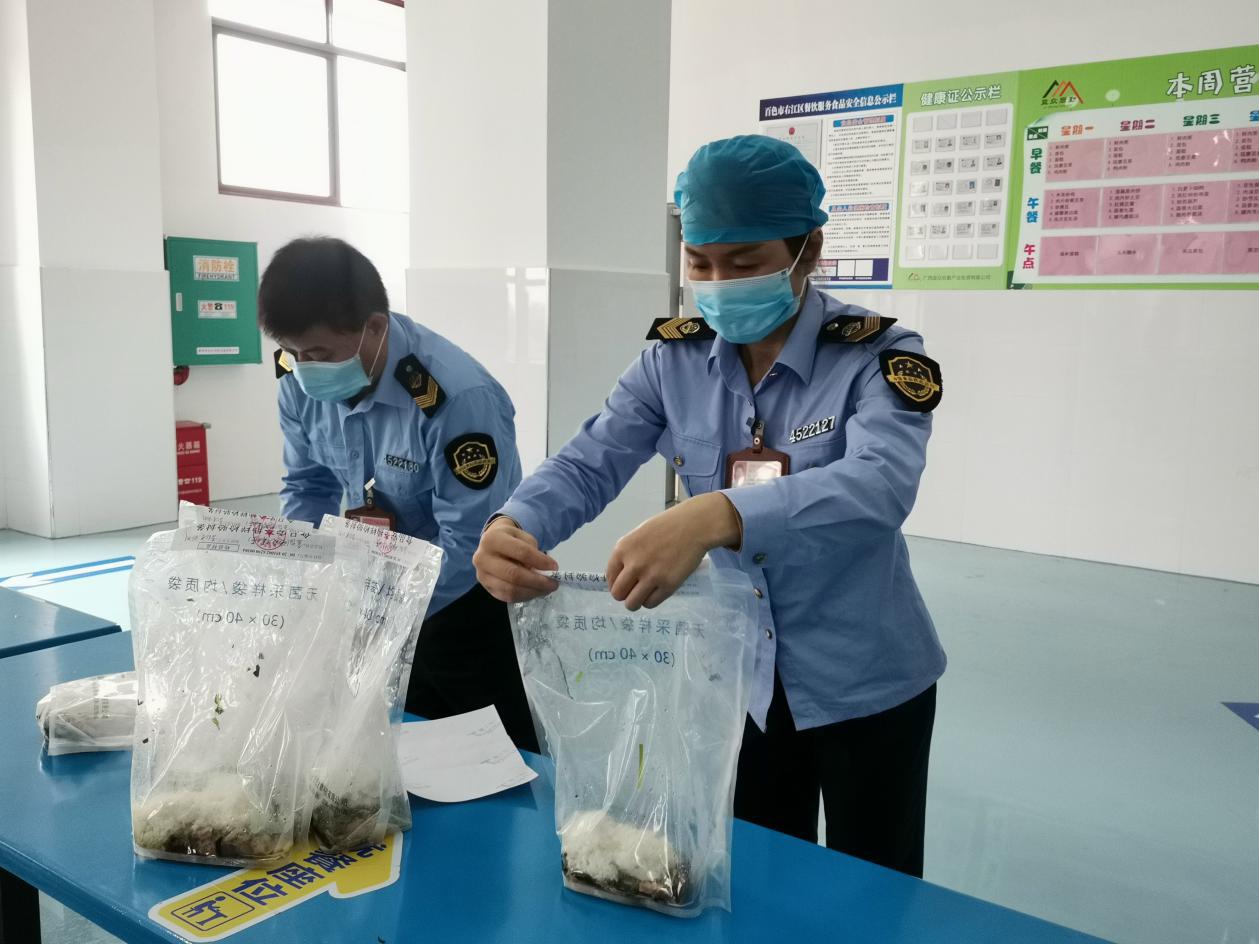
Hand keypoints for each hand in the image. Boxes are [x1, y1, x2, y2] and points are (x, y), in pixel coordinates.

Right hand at [474, 517, 558, 602]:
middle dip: (537, 581)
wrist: (492, 544)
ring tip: (546, 589)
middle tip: (553, 584)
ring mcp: (482, 576)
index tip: (554, 567)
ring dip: (532, 592)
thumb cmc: (511, 539)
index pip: (521, 552)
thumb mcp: (523, 537)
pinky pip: (507, 597)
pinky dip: (524, 596)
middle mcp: (482, 558)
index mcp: (492, 540)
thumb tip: (544, 572)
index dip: (540, 561)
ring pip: (510, 590)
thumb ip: (533, 552)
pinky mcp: (487, 588)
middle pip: (514, 574)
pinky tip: (534, 592)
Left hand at [606, 493, 741, 610]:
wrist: (693, 526)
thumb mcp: (638, 536)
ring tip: (645, 594)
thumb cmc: (666, 527)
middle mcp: (633, 565)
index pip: (610, 578)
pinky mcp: (668, 585)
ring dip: (637, 602)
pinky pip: (651, 604)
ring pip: (632, 604)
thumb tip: (621, 577)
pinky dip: (652, 601)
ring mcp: (651, 576)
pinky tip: (658, 591)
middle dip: (625, 595)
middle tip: (635, 590)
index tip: (626, 583)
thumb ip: (627, 555)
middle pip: (618, 594)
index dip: (617, 583)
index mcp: (622, 549)